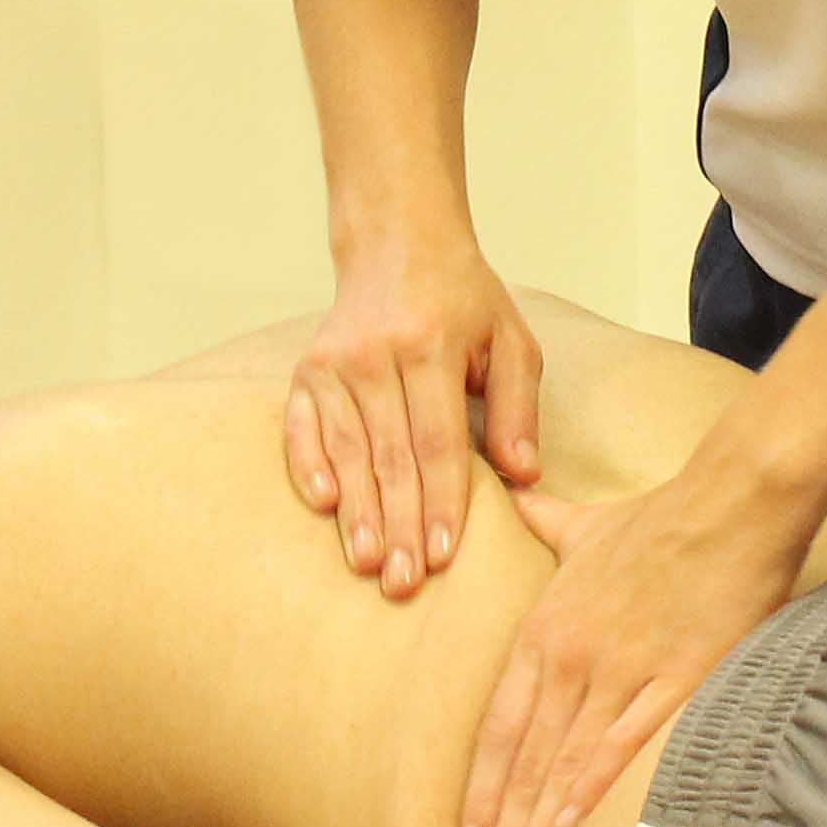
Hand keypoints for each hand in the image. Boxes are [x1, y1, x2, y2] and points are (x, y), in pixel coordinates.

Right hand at [285, 234, 542, 599]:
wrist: (397, 242)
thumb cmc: (463, 300)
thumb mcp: (510, 339)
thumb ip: (518, 406)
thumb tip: (524, 474)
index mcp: (432, 344)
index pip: (438, 441)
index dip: (441, 501)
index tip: (442, 555)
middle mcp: (378, 353)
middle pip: (390, 455)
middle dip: (398, 525)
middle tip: (403, 584)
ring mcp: (335, 361)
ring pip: (346, 449)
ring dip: (356, 511)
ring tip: (367, 563)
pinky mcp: (306, 368)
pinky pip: (301, 426)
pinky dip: (308, 466)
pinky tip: (323, 507)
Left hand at [459, 464, 809, 826]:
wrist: (731, 500)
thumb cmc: (661, 516)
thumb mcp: (585, 523)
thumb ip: (544, 522)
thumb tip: (514, 493)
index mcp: (545, 631)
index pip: (500, 729)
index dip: (482, 793)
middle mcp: (570, 659)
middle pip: (526, 764)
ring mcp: (621, 671)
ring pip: (565, 768)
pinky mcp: (678, 679)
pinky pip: (625, 746)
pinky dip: (592, 792)